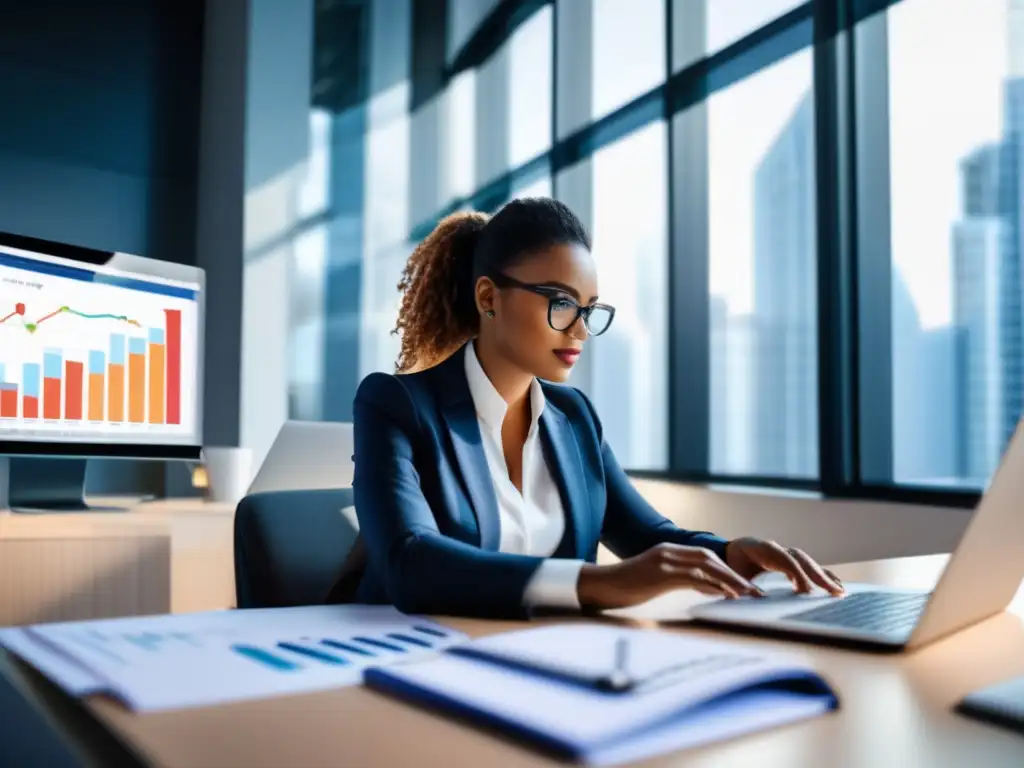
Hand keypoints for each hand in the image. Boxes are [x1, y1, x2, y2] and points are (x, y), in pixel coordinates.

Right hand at [577, 543, 764, 609]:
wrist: (597, 587)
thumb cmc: (623, 589)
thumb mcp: (653, 582)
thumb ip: (676, 581)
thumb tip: (704, 589)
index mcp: (667, 552)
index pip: (703, 556)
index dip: (726, 569)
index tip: (744, 586)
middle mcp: (667, 552)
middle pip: (709, 557)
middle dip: (734, 574)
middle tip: (755, 591)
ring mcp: (663, 561)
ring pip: (705, 565)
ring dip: (729, 580)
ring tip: (748, 595)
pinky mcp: (659, 573)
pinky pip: (692, 577)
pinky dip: (711, 586)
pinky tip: (725, 596)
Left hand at [725, 537, 843, 595]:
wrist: (727, 554)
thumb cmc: (728, 565)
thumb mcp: (729, 574)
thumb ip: (738, 584)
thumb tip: (748, 595)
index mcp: (760, 548)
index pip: (784, 558)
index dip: (796, 572)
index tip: (806, 590)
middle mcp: (775, 549)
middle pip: (800, 559)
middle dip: (817, 575)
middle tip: (833, 591)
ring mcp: (783, 553)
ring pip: (807, 562)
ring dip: (823, 576)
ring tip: (839, 591)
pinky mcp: (787, 561)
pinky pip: (806, 567)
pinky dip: (820, 576)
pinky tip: (833, 588)